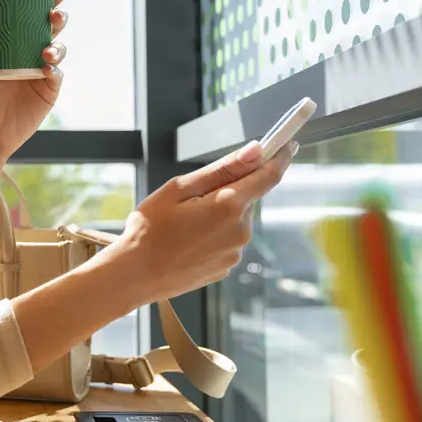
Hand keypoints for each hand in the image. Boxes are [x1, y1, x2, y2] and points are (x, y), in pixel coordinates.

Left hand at [0, 0, 69, 161]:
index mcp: (13, 41)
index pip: (33, 14)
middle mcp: (30, 52)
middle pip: (51, 27)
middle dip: (59, 15)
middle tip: (54, 14)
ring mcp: (41, 70)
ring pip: (59, 47)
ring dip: (57, 44)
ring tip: (45, 51)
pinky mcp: (49, 89)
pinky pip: (57, 73)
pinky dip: (54, 68)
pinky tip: (45, 68)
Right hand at [115, 140, 297, 305]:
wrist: (134, 276)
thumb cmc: (149, 229)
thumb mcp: (179, 189)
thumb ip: (222, 169)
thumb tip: (256, 150)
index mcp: (229, 206)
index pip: (268, 176)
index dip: (279, 157)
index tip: (286, 145)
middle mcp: (240, 231)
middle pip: (246, 198)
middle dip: (228, 192)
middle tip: (191, 199)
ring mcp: (234, 252)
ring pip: (234, 220)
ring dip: (217, 215)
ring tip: (183, 225)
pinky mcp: (226, 267)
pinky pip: (226, 241)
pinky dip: (212, 235)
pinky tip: (186, 241)